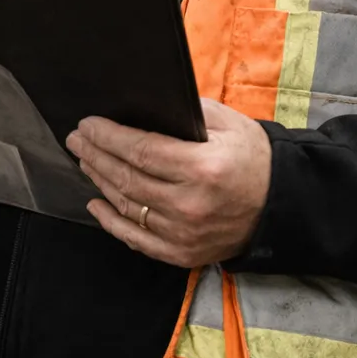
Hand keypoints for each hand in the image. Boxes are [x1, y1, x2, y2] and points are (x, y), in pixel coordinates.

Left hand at [65, 99, 271, 266]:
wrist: (280, 206)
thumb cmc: (253, 158)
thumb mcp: (228, 123)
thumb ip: (187, 112)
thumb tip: (144, 103)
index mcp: (203, 167)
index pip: (141, 150)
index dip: (108, 137)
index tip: (88, 125)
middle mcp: (190, 204)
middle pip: (128, 178)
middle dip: (96, 155)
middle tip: (76, 139)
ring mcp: (184, 233)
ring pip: (128, 206)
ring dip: (100, 181)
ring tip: (85, 161)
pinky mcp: (181, 254)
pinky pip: (136, 239)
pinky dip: (111, 221)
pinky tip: (96, 202)